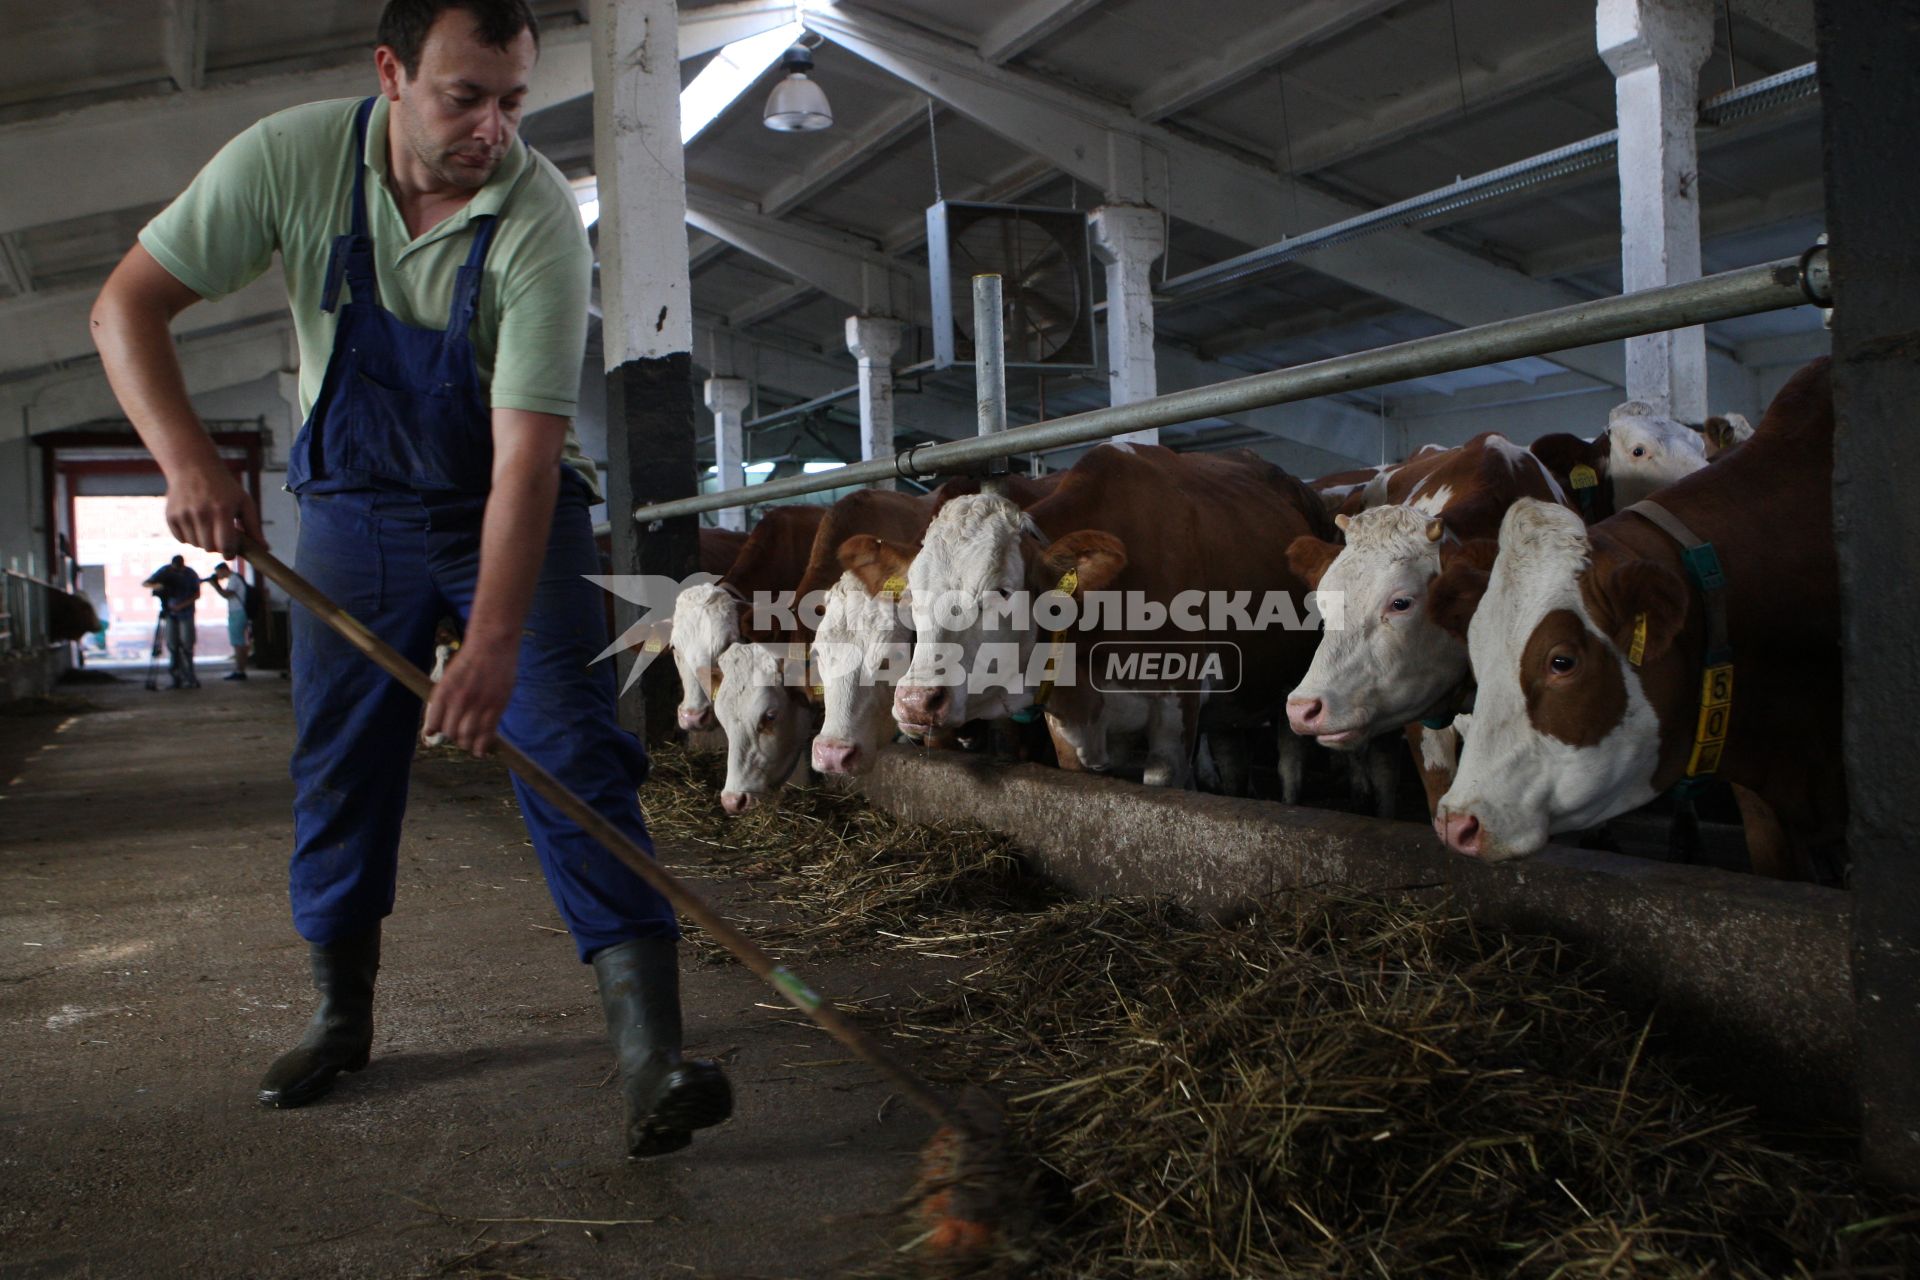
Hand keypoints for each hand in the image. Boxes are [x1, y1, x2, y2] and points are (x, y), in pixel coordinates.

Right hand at [166, 459, 264, 557]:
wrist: (193, 467)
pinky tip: (195, 521)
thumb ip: (254, 526)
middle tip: (220, 534)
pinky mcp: (171, 516)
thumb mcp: (244, 502)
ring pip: (195, 545)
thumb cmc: (224, 487)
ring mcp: (183, 515)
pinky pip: (182, 540)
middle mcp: (201, 513)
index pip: (225, 546)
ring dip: (203, 540)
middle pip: (209, 548)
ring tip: (208, 524)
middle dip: (217, 546)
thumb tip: (264, 548)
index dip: (230, 553)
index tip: (231, 551)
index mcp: (222, 510)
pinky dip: (190, 536)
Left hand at [422, 630, 519, 756]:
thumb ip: (444, 699)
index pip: (433, 723)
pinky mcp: (496, 706)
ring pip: (468, 736)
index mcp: (443, 691)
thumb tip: (436, 724)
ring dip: (467, 744)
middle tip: (458, 737)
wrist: (492, 644)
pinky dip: (483, 746)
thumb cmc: (470, 660)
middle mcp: (459, 700)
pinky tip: (481, 751)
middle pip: (451, 733)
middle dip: (453, 737)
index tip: (433, 735)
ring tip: (469, 745)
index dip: (433, 731)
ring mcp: (479, 704)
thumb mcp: (449, 677)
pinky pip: (487, 733)